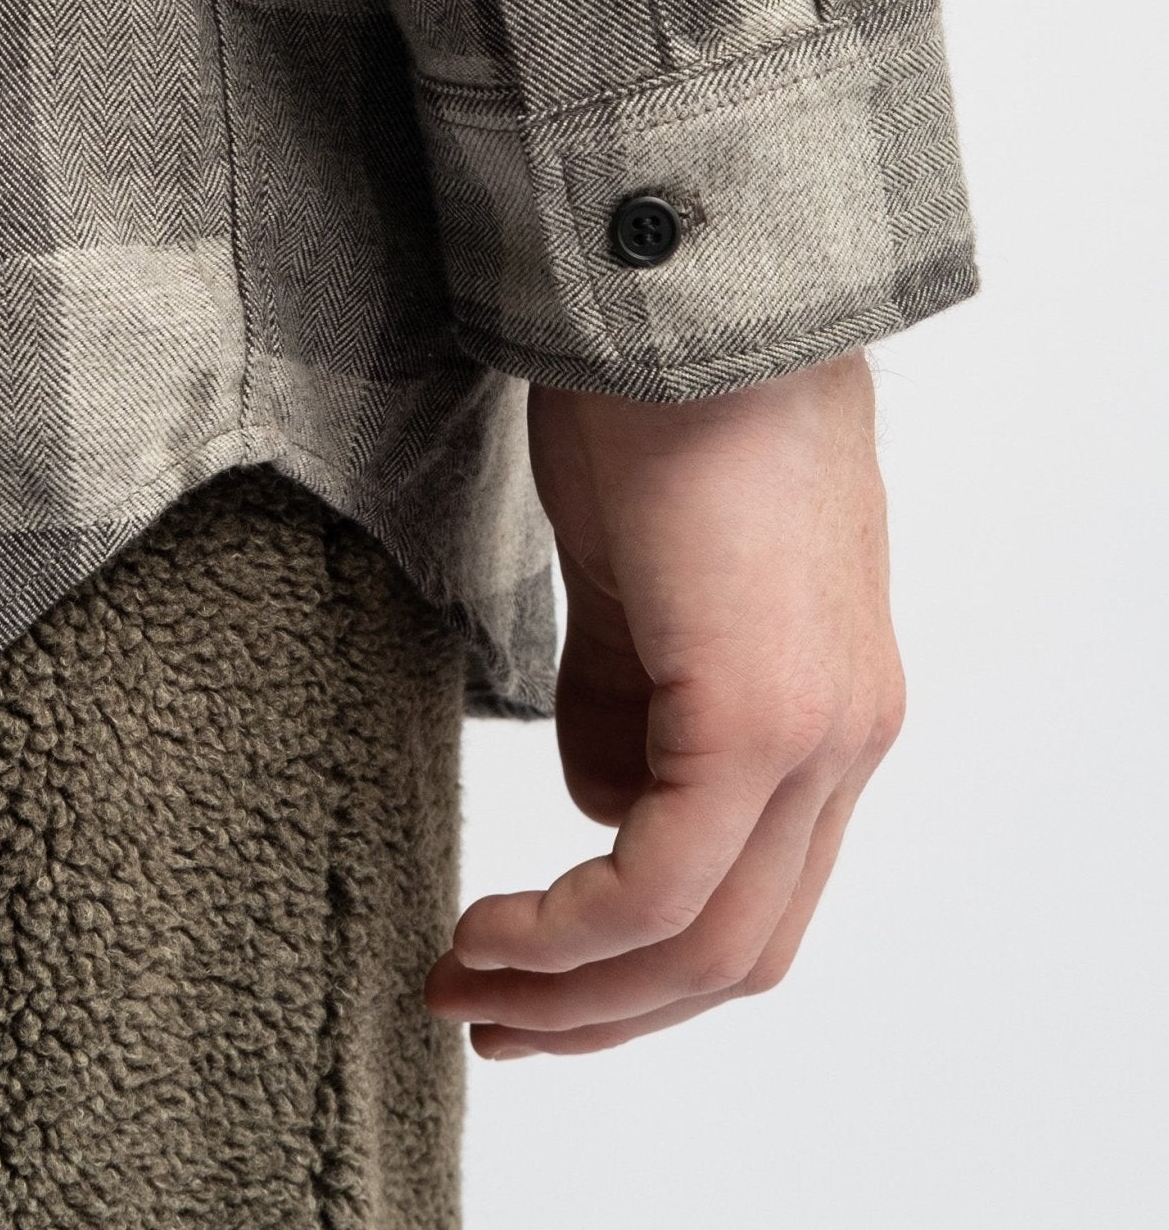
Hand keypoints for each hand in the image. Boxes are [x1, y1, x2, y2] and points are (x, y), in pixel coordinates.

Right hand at [425, 349, 904, 1057]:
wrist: (684, 292)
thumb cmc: (653, 405)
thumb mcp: (631, 580)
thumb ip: (627, 696)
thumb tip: (597, 799)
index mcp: (822, 707)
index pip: (751, 896)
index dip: (633, 966)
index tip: (517, 970)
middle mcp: (844, 737)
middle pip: (740, 949)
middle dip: (602, 1009)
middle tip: (484, 1015)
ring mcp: (820, 729)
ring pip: (712, 940)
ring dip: (579, 989)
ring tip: (465, 984)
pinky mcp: (764, 710)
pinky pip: (666, 880)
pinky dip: (575, 931)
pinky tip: (494, 927)